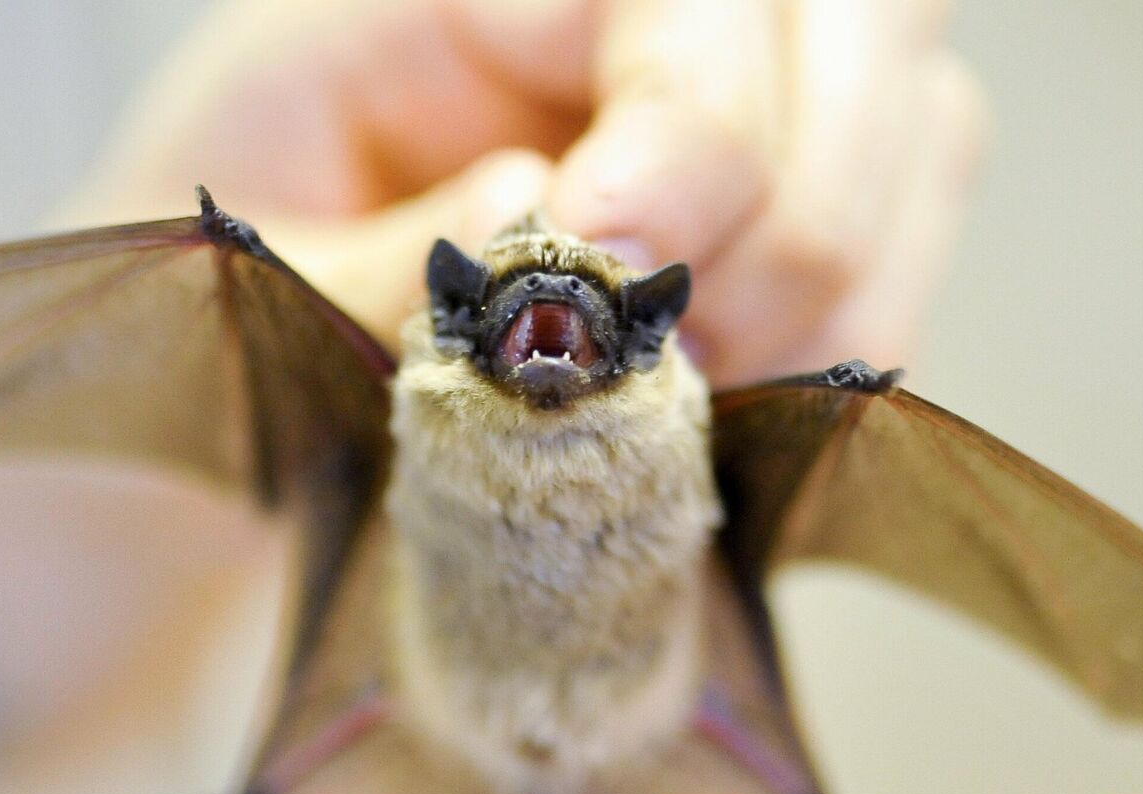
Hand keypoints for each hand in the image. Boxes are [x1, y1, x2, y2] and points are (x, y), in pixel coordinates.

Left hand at [77, 0, 986, 384]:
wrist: (244, 400)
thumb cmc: (222, 310)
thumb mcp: (245, 288)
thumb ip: (373, 265)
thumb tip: (535, 226)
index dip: (694, 117)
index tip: (617, 265)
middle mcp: (620, 10)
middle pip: (858, 13)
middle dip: (798, 210)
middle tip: (678, 361)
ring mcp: (732, 97)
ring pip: (920, 121)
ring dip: (836, 289)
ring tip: (693, 400)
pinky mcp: (785, 205)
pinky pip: (912, 236)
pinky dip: (854, 338)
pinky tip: (738, 405)